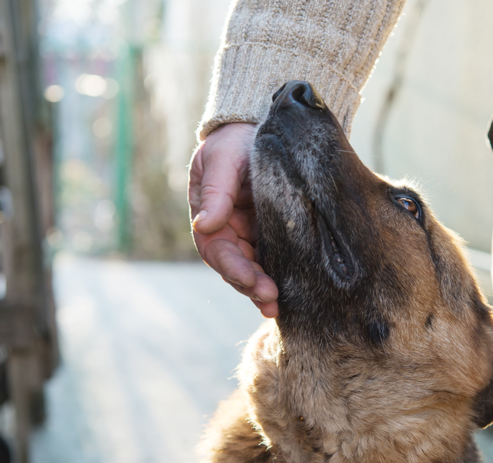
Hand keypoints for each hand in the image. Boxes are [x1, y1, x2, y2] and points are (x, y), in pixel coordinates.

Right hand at [189, 123, 278, 317]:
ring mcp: (249, 234)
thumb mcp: (223, 159)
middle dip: (250, 285)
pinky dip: (278, 276)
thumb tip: (203, 226)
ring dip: (262, 288)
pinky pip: (273, 259)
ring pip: (253, 268)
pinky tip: (289, 293)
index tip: (250, 280)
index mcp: (210, 215)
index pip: (217, 249)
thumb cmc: (234, 140)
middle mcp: (228, 230)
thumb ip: (216, 192)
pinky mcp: (271, 233)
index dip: (232, 268)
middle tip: (270, 299)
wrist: (260, 126)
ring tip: (277, 306)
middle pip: (235, 266)